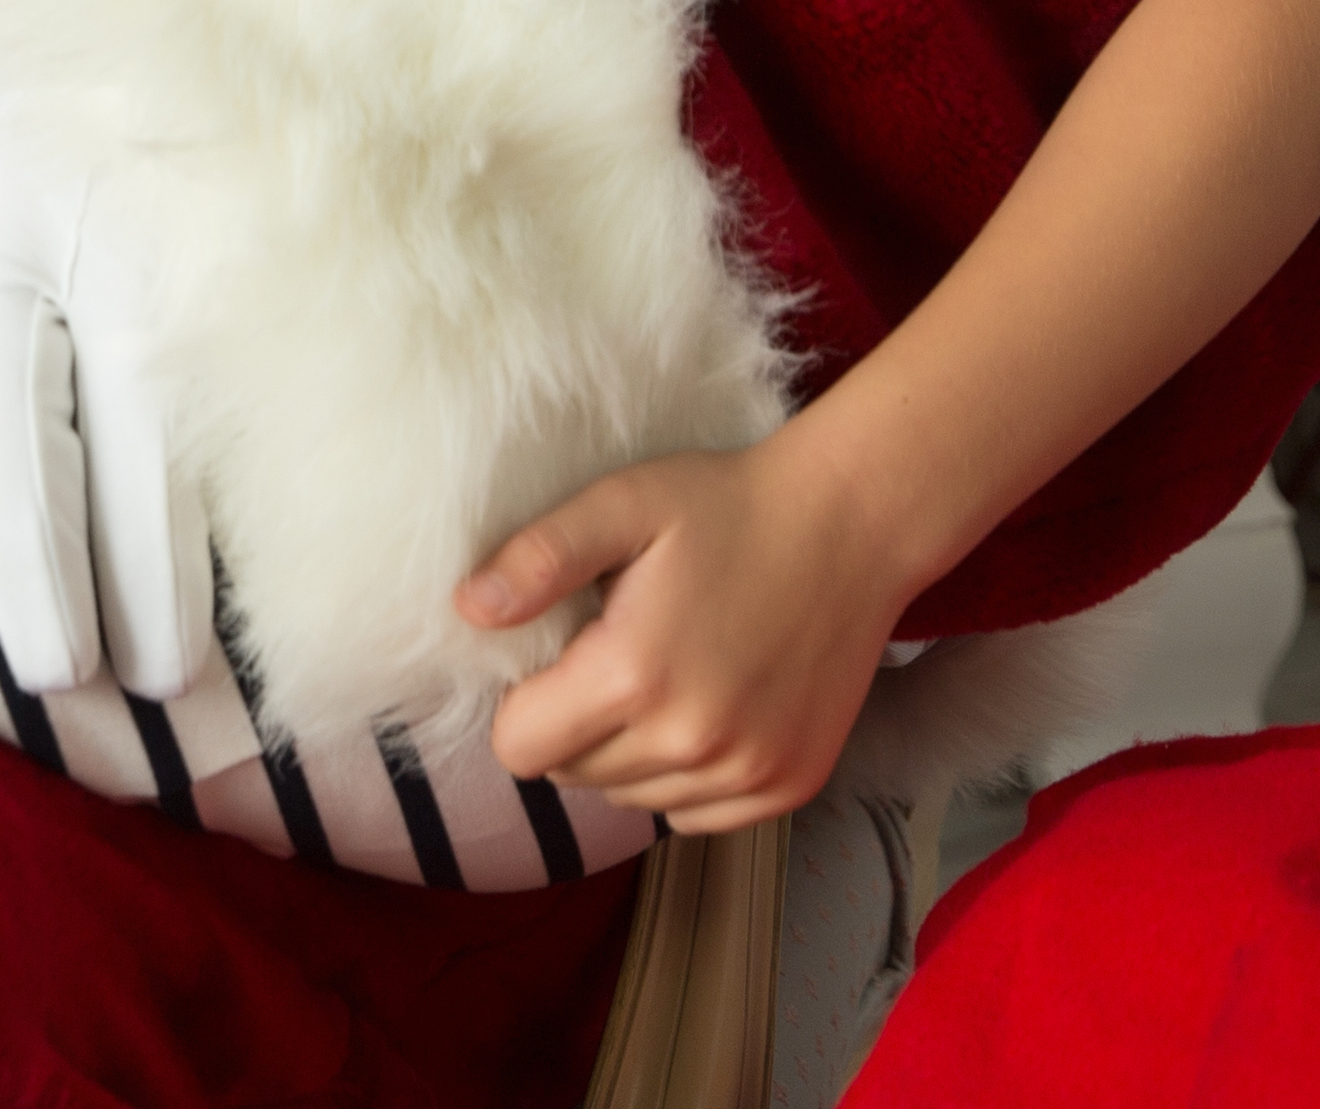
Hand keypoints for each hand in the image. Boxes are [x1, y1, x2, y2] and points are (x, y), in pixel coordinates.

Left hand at [0, 80, 208, 703]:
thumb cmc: (80, 97)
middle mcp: (35, 205)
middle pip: (20, 414)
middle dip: (32, 557)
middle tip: (46, 671)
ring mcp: (144, 221)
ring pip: (141, 422)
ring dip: (152, 562)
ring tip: (160, 674)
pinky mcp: (238, 233)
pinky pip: (233, 390)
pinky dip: (235, 494)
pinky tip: (244, 577)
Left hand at [467, 438, 918, 830]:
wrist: (851, 525)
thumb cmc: (727, 506)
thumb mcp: (621, 504)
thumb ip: (538, 558)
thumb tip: (468, 610)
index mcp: (632, 678)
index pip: (519, 750)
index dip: (521, 705)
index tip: (557, 659)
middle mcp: (690, 744)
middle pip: (574, 778)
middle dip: (575, 726)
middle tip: (618, 655)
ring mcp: (746, 773)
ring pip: (633, 800)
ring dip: (630, 755)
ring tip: (669, 676)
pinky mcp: (787, 786)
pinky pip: (695, 815)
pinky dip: (687, 777)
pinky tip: (710, 707)